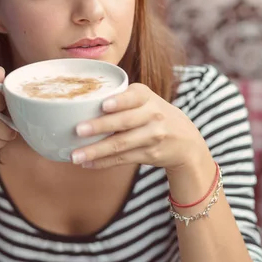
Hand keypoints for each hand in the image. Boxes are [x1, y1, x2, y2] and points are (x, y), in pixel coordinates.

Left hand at [71, 83, 207, 170]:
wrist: (186, 141)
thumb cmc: (154, 115)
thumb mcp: (146, 100)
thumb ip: (121, 99)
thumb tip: (79, 104)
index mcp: (147, 97)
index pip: (134, 97)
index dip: (120, 101)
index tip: (104, 105)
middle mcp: (153, 115)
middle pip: (124, 122)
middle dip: (100, 126)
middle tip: (78, 130)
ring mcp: (153, 136)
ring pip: (121, 144)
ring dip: (96, 151)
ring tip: (75, 155)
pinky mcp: (150, 154)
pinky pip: (123, 159)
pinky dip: (103, 162)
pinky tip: (88, 164)